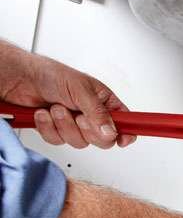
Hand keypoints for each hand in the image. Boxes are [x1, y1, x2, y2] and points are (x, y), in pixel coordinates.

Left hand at [0, 41, 134, 148]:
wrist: (21, 78)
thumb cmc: (52, 75)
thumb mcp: (81, 90)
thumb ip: (98, 113)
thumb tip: (111, 132)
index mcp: (105, 102)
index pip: (125, 122)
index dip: (126, 133)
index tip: (123, 140)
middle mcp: (93, 116)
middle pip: (103, 140)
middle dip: (87, 130)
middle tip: (79, 116)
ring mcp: (75, 125)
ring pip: (79, 142)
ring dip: (64, 125)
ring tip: (56, 108)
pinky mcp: (57, 131)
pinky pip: (58, 141)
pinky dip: (49, 127)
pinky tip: (45, 113)